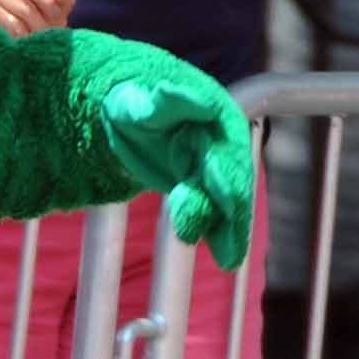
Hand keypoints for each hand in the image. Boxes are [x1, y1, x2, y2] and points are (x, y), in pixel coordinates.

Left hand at [88, 44, 254, 267]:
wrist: (128, 113)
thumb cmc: (136, 103)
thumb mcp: (144, 101)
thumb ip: (172, 102)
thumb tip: (202, 101)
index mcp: (217, 117)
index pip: (226, 151)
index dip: (227, 174)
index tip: (226, 194)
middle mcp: (222, 143)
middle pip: (230, 182)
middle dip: (229, 212)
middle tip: (229, 243)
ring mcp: (213, 167)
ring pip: (225, 202)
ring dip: (229, 229)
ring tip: (228, 258)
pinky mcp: (202, 186)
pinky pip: (214, 211)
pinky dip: (220, 233)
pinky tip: (226, 256)